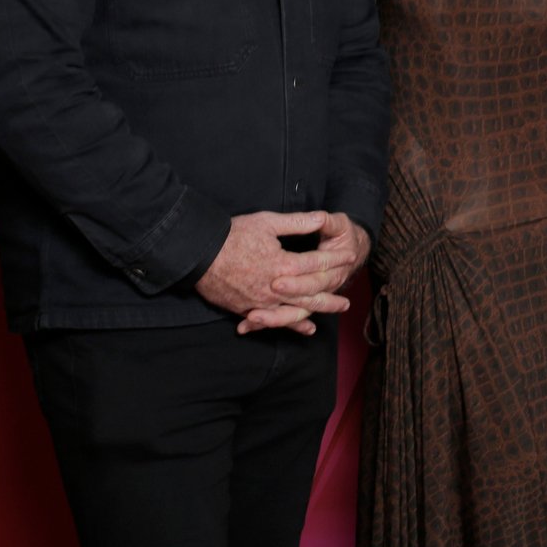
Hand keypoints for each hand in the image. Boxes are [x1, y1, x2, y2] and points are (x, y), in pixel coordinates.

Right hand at [195, 211, 358, 334]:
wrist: (196, 254)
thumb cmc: (232, 235)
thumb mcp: (267, 223)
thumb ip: (297, 223)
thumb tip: (322, 217)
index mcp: (283, 264)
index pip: (317, 263)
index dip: (336, 258)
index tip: (350, 255)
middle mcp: (275, 287)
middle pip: (311, 293)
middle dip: (332, 296)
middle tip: (348, 301)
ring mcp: (261, 301)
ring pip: (295, 309)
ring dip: (317, 311)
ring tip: (334, 312)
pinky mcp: (246, 308)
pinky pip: (273, 320)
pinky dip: (290, 324)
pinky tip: (304, 328)